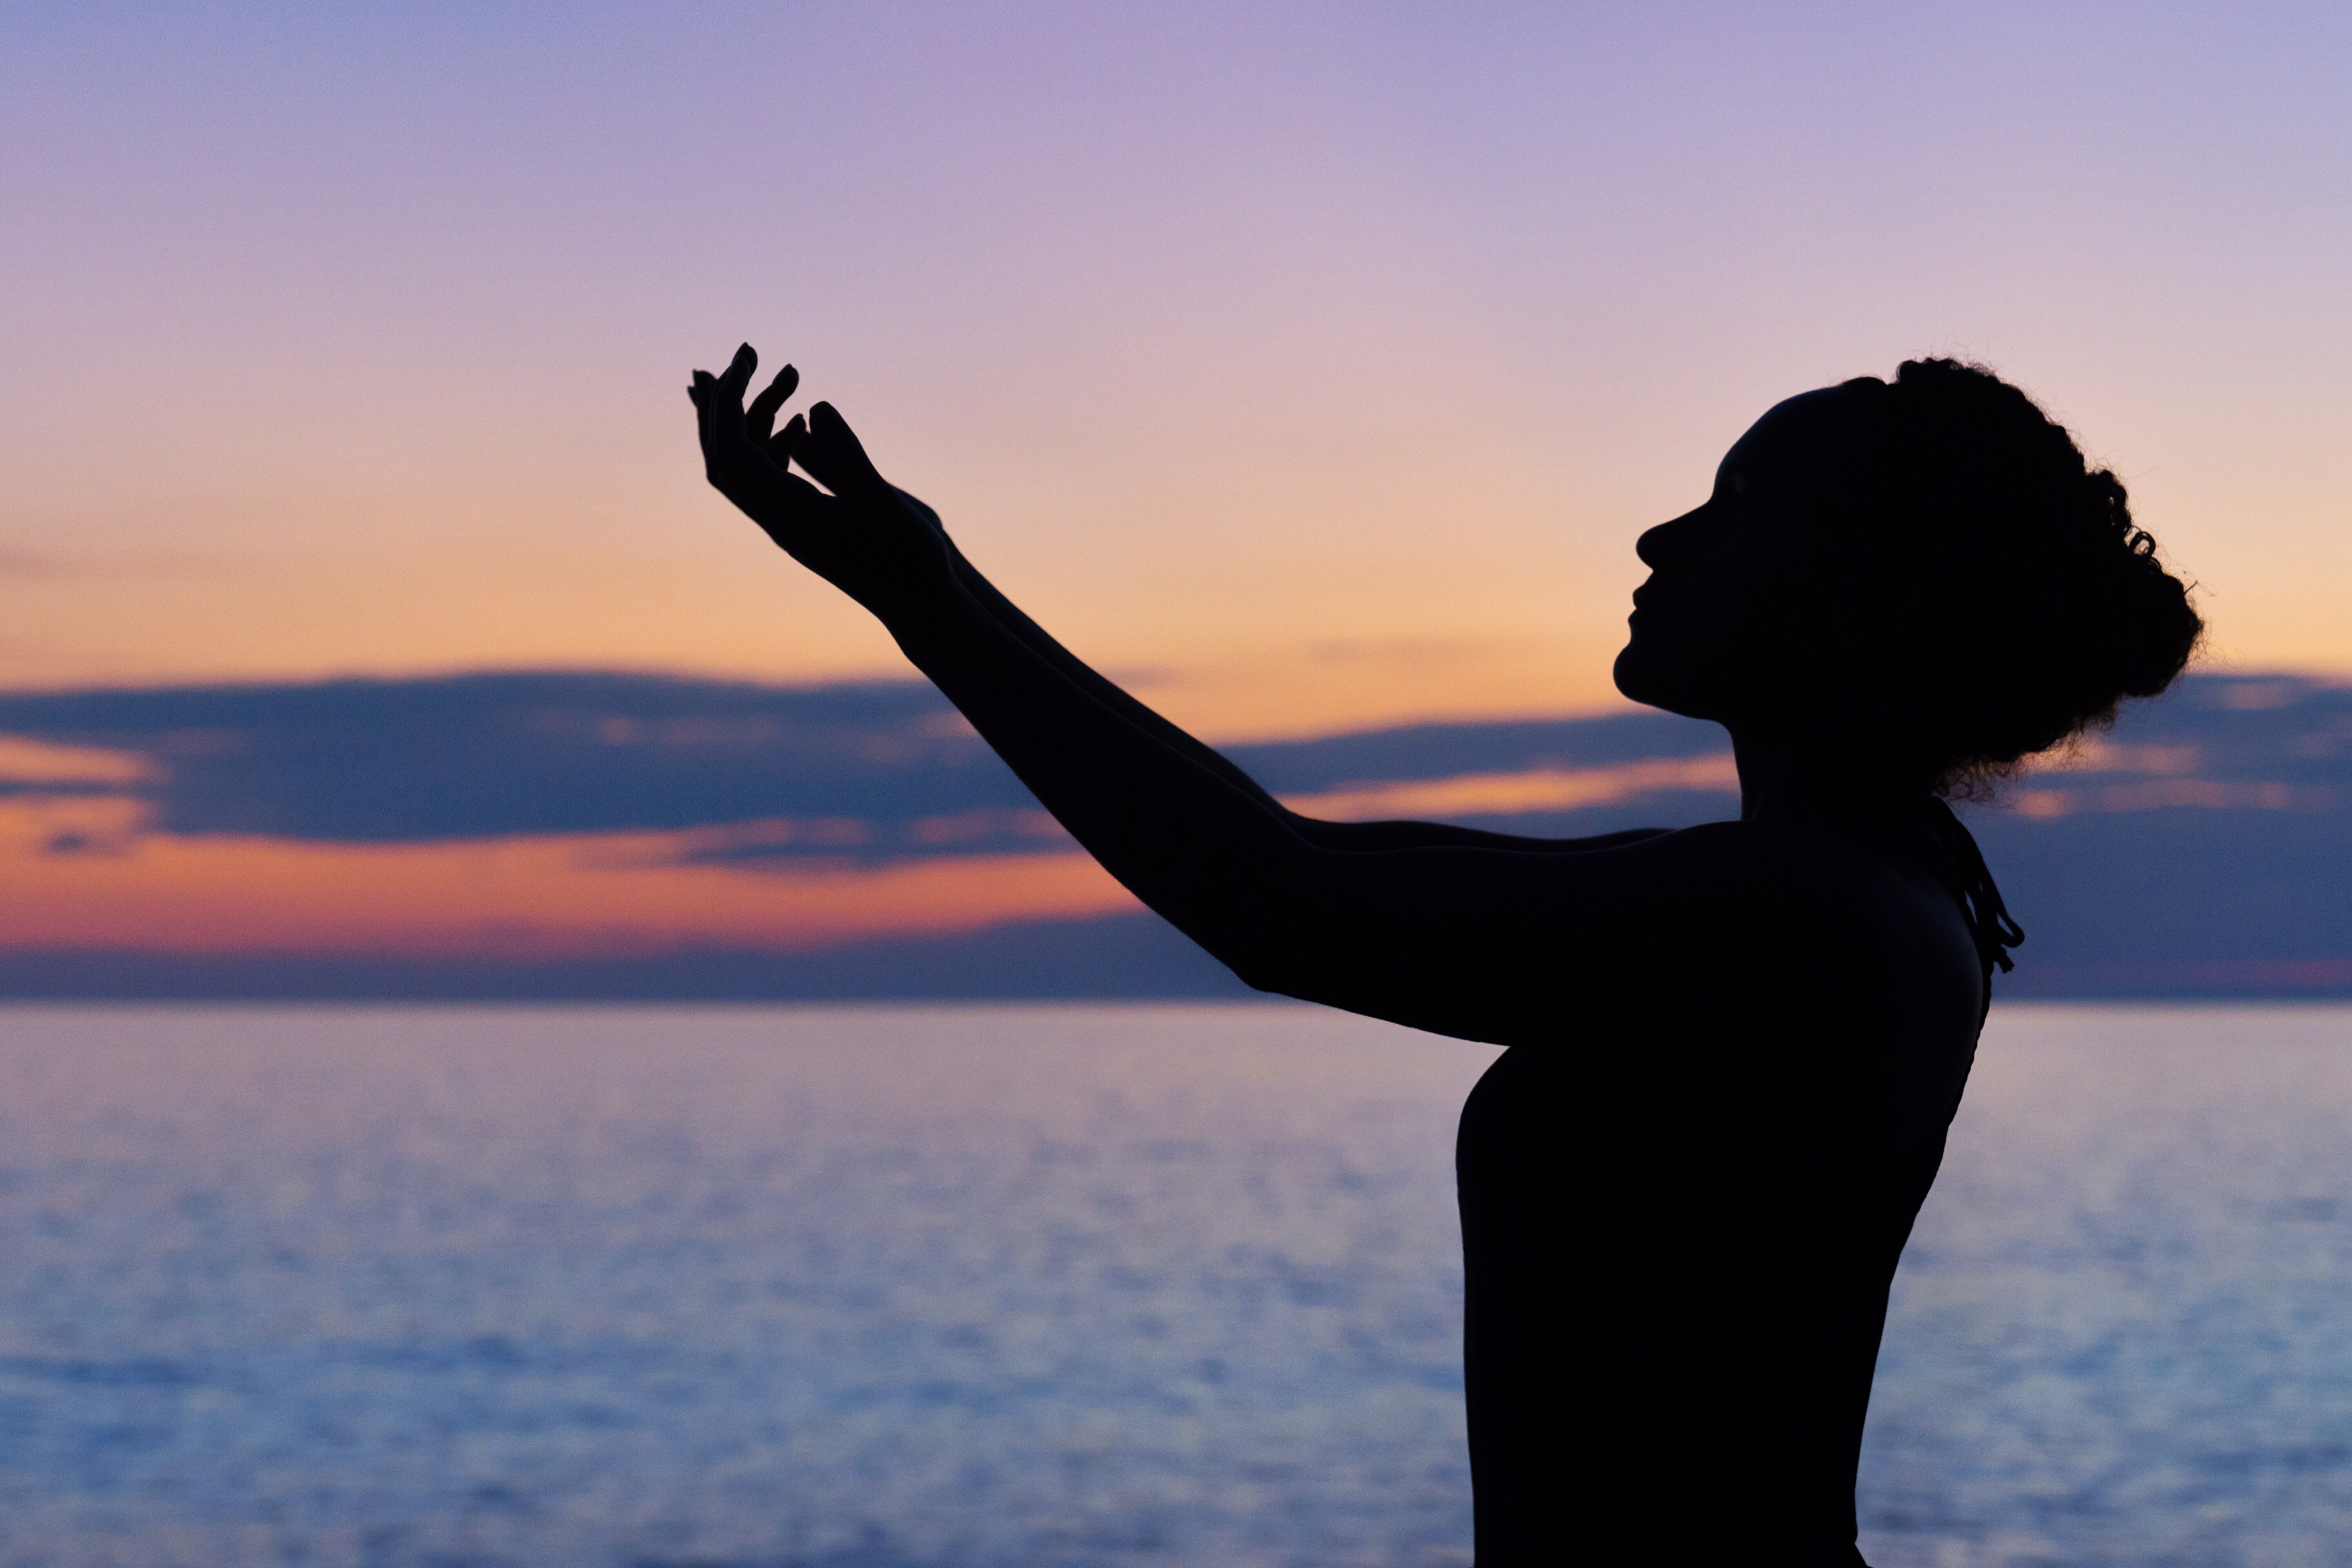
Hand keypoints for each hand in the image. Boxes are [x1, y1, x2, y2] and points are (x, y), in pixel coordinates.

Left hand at [689, 344, 951, 620]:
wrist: (921, 603)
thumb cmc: (908, 558)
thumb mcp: (883, 502)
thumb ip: (848, 457)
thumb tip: (815, 407)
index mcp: (788, 513)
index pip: (732, 450)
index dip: (729, 398)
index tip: (747, 356)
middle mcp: (778, 518)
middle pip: (722, 455)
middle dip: (725, 401)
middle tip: (744, 353)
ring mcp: (789, 521)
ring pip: (747, 463)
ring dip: (758, 414)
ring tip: (792, 374)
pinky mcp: (806, 521)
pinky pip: (772, 476)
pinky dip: (775, 440)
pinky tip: (801, 422)